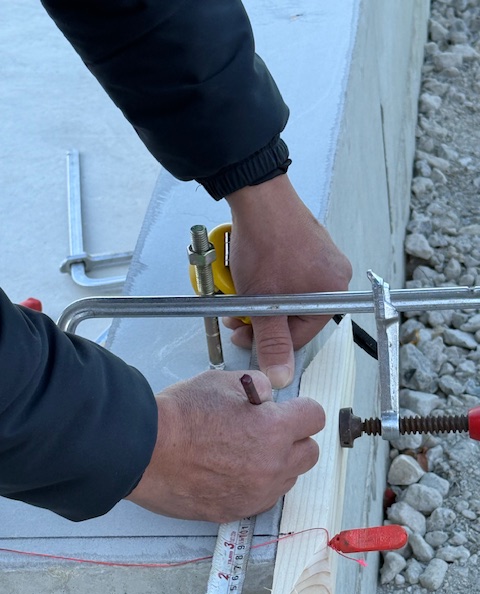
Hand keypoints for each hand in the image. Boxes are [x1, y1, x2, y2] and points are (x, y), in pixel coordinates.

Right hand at [125, 370, 322, 521]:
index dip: (301, 409)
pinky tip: (231, 471)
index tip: (287, 409)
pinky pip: (262, 497)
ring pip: (288, 478)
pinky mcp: (236, 511)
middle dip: (295, 438)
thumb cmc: (180, 413)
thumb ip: (257, 386)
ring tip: (244, 451)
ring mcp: (255, 493)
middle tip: (268, 430)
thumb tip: (269, 397)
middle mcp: (272, 465)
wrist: (143, 450)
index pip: (315, 417)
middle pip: (310, 453)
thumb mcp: (222, 381)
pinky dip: (256, 484)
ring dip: (277, 464)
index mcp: (274, 429)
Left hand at [225, 175, 351, 388]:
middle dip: (264, 319)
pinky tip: (256, 274)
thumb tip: (281, 374)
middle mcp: (335, 275)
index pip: (301, 335)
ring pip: (292, 296)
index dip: (269, 340)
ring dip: (266, 301)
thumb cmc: (264, 241)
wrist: (258, 196)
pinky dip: (273, 282)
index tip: (246, 335)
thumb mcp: (263, 301)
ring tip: (243, 291)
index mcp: (333, 292)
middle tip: (239, 316)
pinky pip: (293, 276)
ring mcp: (325, 258)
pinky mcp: (312, 246)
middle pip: (296, 315)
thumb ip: (272, 340)